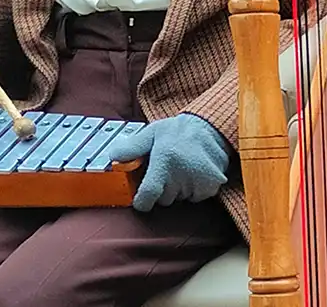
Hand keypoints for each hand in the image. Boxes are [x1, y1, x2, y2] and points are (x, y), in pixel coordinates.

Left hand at [108, 113, 230, 212]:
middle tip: (169, 168)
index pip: (147, 196)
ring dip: (180, 188)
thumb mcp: (152, 133)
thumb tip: (113, 157)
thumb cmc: (178, 131)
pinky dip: (196, 189)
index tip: (143, 195)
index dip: (142, 200)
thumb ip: (132, 147)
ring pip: (180, 199)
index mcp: (165, 158)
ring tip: (184, 167)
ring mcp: (199, 178)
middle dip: (163, 188)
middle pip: (164, 199)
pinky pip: (197, 197)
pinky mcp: (212, 184)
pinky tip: (196, 172)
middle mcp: (182, 170)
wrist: (212, 125)